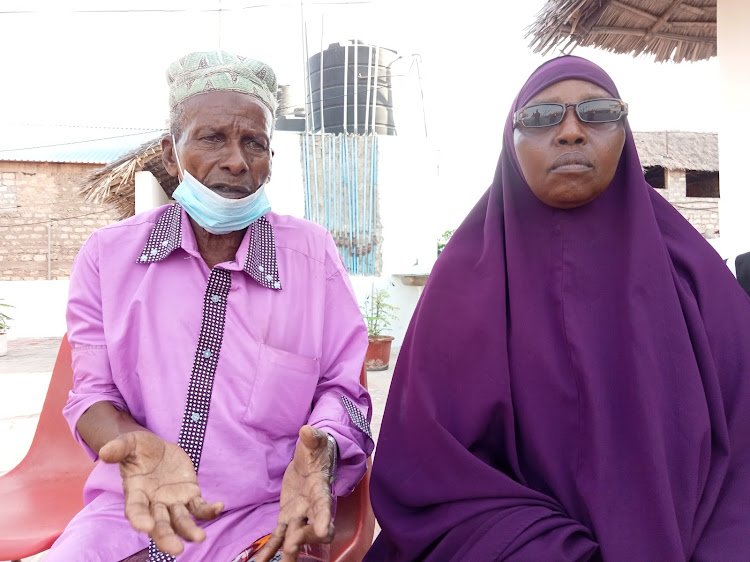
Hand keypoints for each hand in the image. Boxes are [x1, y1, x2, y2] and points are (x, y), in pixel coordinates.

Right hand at [99, 430, 223, 555]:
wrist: (157, 449)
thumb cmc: (139, 448)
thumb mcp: (130, 443)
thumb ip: (119, 448)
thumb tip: (104, 451)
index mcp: (136, 493)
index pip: (135, 510)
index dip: (139, 519)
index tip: (145, 527)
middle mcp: (154, 503)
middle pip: (159, 524)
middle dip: (166, 537)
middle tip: (176, 550)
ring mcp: (173, 502)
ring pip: (180, 521)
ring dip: (189, 530)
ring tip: (200, 538)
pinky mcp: (189, 495)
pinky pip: (199, 507)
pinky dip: (208, 511)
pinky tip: (218, 508)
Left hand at [254, 426, 335, 561]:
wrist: (314, 457)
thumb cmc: (317, 448)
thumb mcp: (316, 441)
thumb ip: (313, 438)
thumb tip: (307, 431)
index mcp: (320, 489)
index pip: (324, 505)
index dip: (324, 517)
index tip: (323, 530)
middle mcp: (312, 507)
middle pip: (313, 529)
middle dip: (304, 539)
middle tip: (291, 546)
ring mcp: (300, 514)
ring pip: (295, 537)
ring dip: (288, 553)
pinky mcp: (287, 517)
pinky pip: (278, 536)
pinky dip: (270, 550)